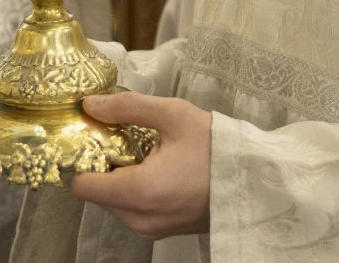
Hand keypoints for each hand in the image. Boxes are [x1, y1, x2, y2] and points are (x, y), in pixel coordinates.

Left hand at [70, 92, 211, 240]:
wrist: (256, 182)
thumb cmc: (217, 147)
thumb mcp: (173, 115)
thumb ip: (127, 108)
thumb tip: (89, 105)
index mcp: (138, 192)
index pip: (82, 185)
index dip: (83, 158)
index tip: (96, 137)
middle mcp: (139, 219)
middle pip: (97, 194)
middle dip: (103, 166)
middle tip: (123, 139)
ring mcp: (151, 230)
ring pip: (113, 204)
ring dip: (120, 179)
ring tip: (145, 153)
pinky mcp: (162, 232)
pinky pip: (133, 211)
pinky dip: (135, 192)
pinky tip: (157, 169)